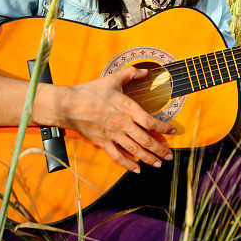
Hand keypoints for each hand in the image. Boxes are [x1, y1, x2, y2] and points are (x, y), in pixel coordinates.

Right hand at [52, 66, 174, 172]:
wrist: (68, 105)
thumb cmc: (90, 92)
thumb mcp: (112, 79)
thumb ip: (131, 73)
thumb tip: (145, 71)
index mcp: (126, 108)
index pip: (149, 121)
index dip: (163, 128)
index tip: (173, 131)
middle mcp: (122, 124)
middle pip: (145, 140)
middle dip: (160, 149)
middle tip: (169, 155)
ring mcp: (112, 135)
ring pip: (134, 150)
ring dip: (148, 158)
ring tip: (158, 163)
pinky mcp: (102, 142)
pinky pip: (117, 156)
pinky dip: (128, 164)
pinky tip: (136, 169)